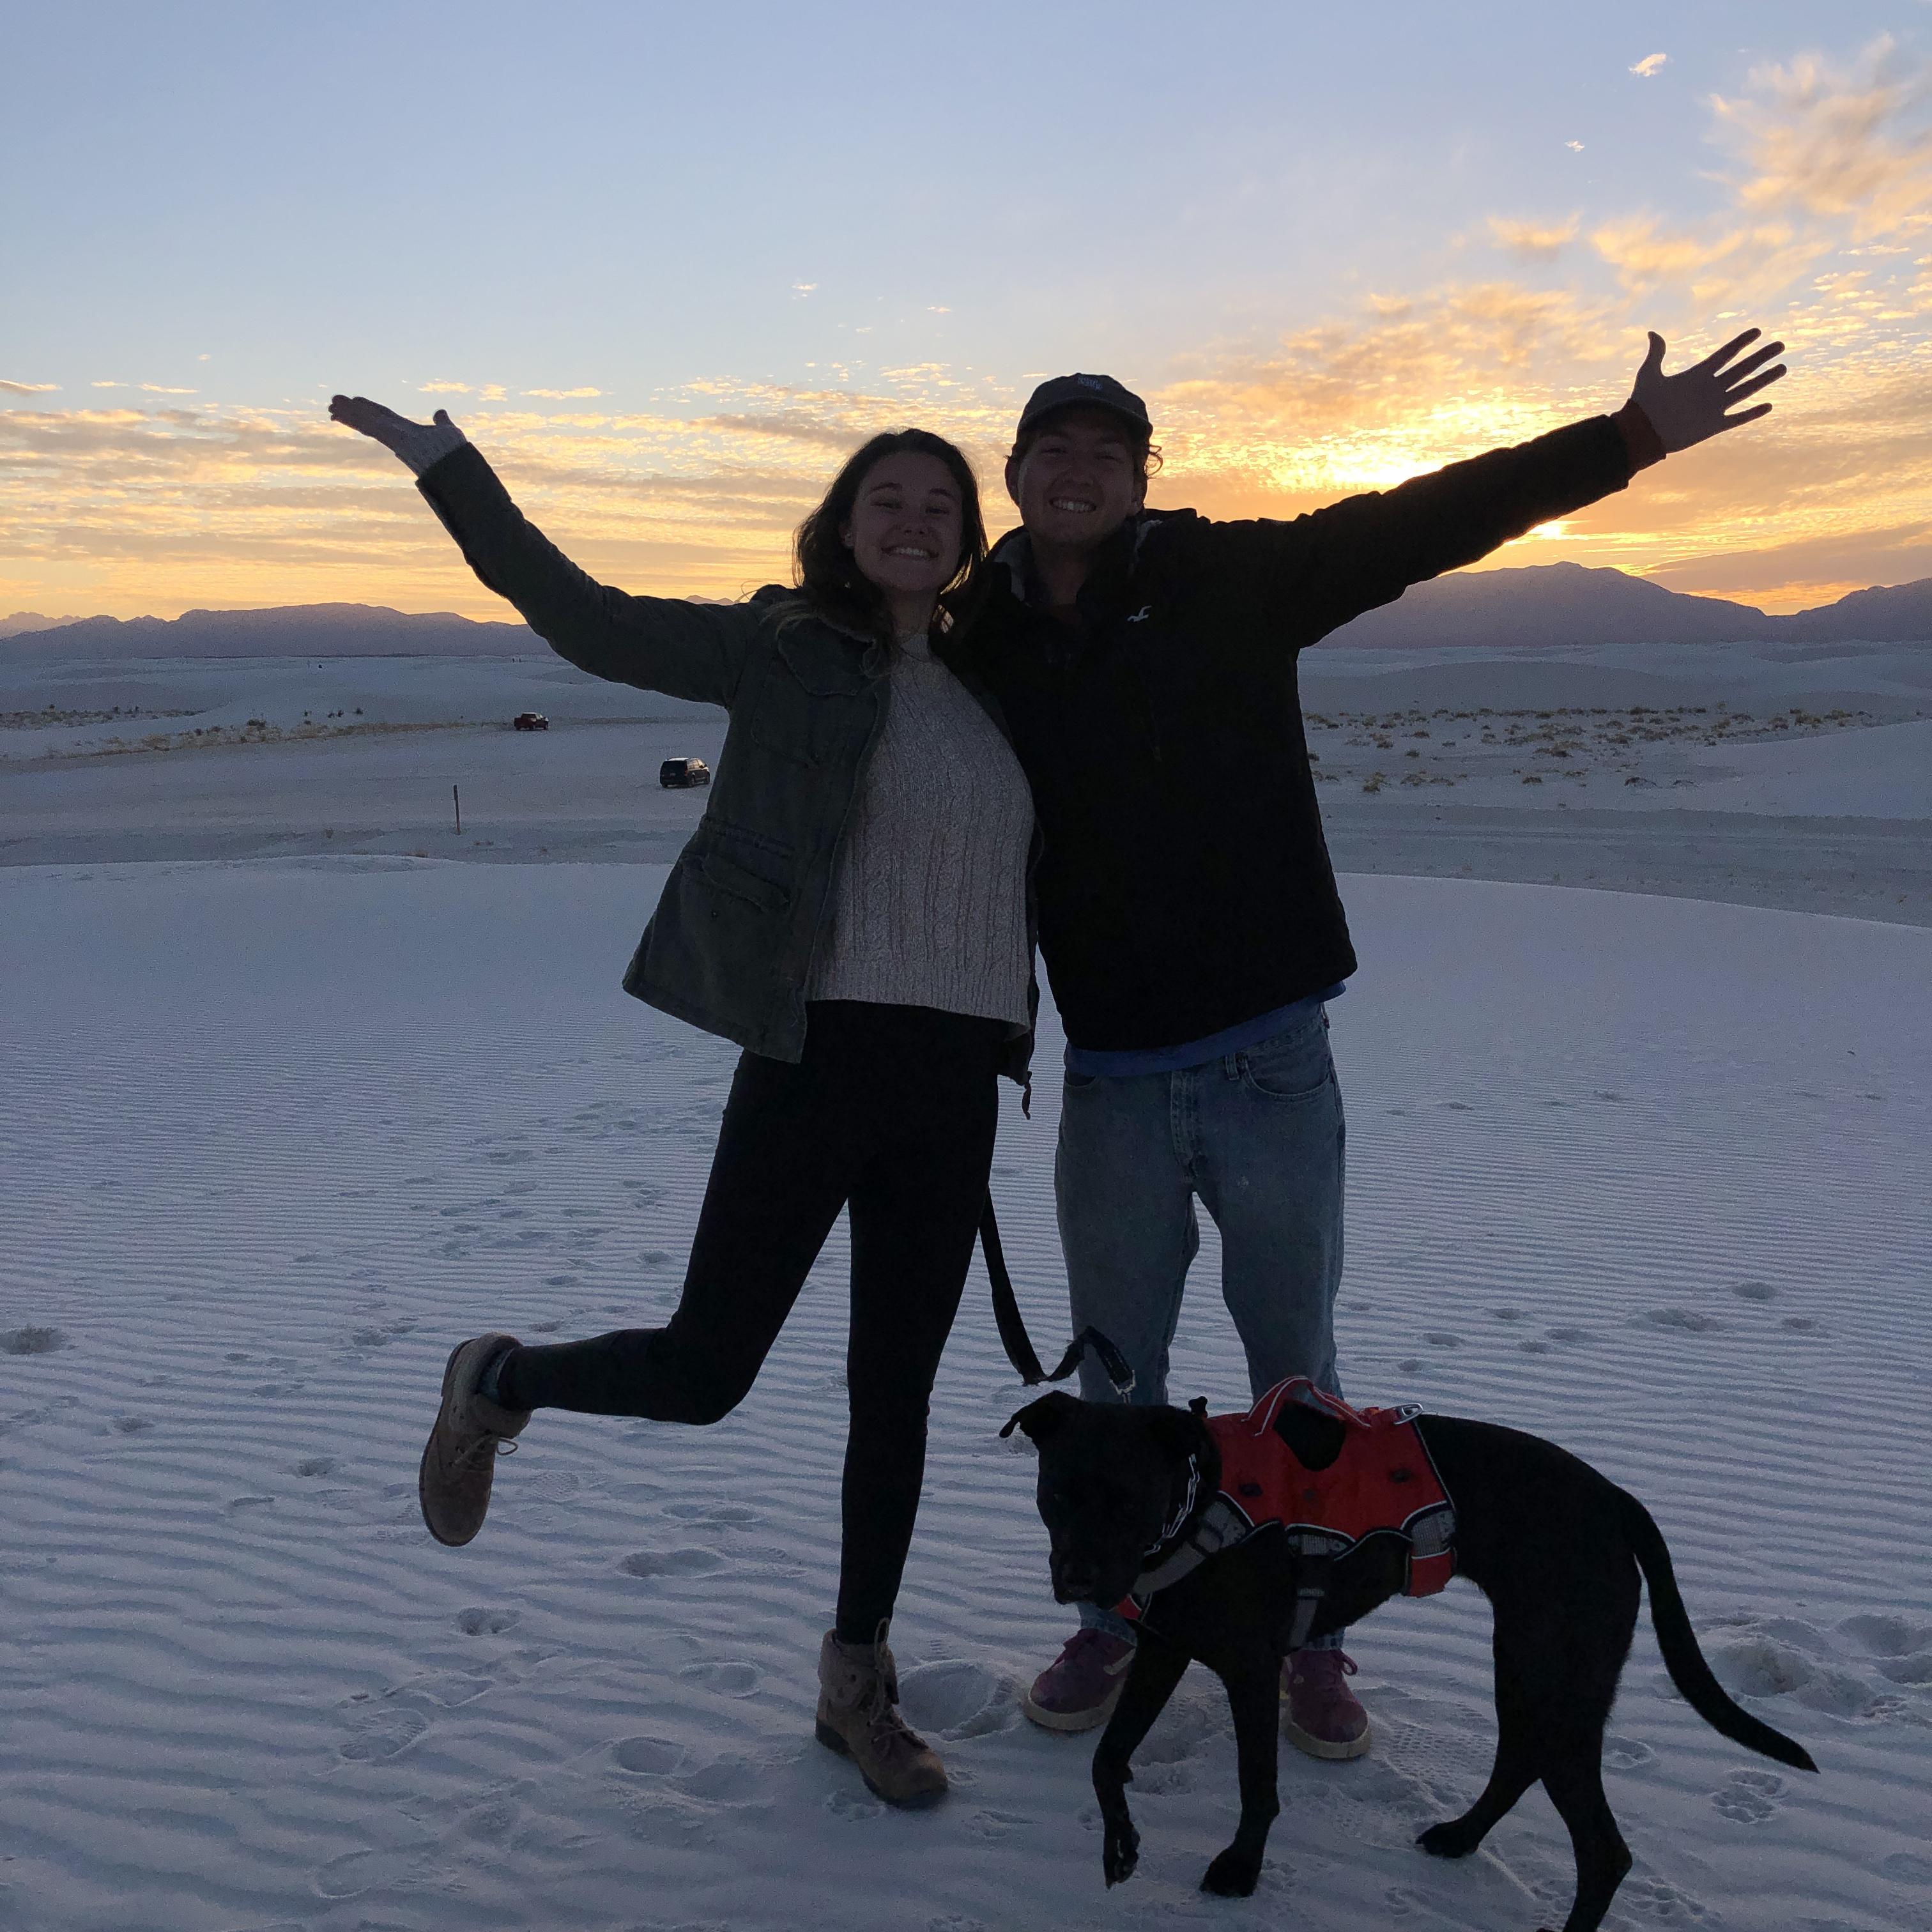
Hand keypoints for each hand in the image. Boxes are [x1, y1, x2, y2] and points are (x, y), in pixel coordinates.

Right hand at [328, 395, 452, 454]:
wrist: (454, 462)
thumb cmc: (452, 451)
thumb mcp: (446, 430)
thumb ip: (441, 422)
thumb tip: (441, 413)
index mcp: (406, 430)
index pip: (383, 415)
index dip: (369, 408)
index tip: (356, 401)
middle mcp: (395, 433)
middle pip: (369, 417)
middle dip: (352, 410)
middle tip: (334, 402)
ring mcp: (390, 436)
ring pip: (364, 422)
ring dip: (347, 413)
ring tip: (330, 406)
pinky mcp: (388, 438)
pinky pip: (367, 426)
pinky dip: (352, 419)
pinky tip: (338, 414)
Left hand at [1629, 329, 1785, 453]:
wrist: (1640, 433)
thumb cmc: (1642, 404)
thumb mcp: (1649, 374)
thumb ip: (1656, 353)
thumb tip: (1652, 332)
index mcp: (1697, 374)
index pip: (1725, 354)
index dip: (1741, 342)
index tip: (1757, 331)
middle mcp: (1709, 389)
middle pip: (1742, 369)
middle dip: (1762, 356)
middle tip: (1781, 345)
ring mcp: (1713, 407)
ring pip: (1745, 390)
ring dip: (1764, 379)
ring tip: (1782, 368)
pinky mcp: (1712, 426)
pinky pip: (1737, 418)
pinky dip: (1752, 413)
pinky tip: (1769, 405)